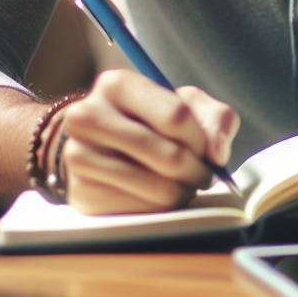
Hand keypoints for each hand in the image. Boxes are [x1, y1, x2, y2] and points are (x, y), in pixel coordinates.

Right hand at [60, 70, 239, 214]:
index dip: (201, 139)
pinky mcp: (81, 193)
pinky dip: (161, 207)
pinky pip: (142, 212)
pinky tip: (158, 194)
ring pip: (159, 189)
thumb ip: (215, 117)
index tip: (204, 148)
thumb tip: (217, 151)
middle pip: (169, 157)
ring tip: (182, 183)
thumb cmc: (149, 121)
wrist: (98, 144)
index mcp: (117, 84)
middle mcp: (89, 116)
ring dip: (182, 191)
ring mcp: (79, 156)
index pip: (176, 116)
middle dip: (197, 171)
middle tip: (202, 174)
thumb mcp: (184, 104)